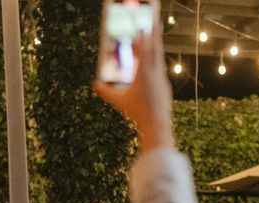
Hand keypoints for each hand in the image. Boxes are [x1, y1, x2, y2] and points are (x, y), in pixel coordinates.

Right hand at [93, 23, 173, 150]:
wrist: (157, 125)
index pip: (144, 52)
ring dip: (156, 46)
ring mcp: (162, 80)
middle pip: (156, 50)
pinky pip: (159, 69)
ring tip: (155, 35)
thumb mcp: (119, 102)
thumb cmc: (137, 113)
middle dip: (156, 35)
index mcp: (144, 75)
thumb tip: (94, 84)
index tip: (143, 26)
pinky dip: (156, 61)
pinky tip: (154, 57)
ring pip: (159, 59)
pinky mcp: (165, 86)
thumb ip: (106, 92)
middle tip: (157, 21)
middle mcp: (156, 75)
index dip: (143, 38)